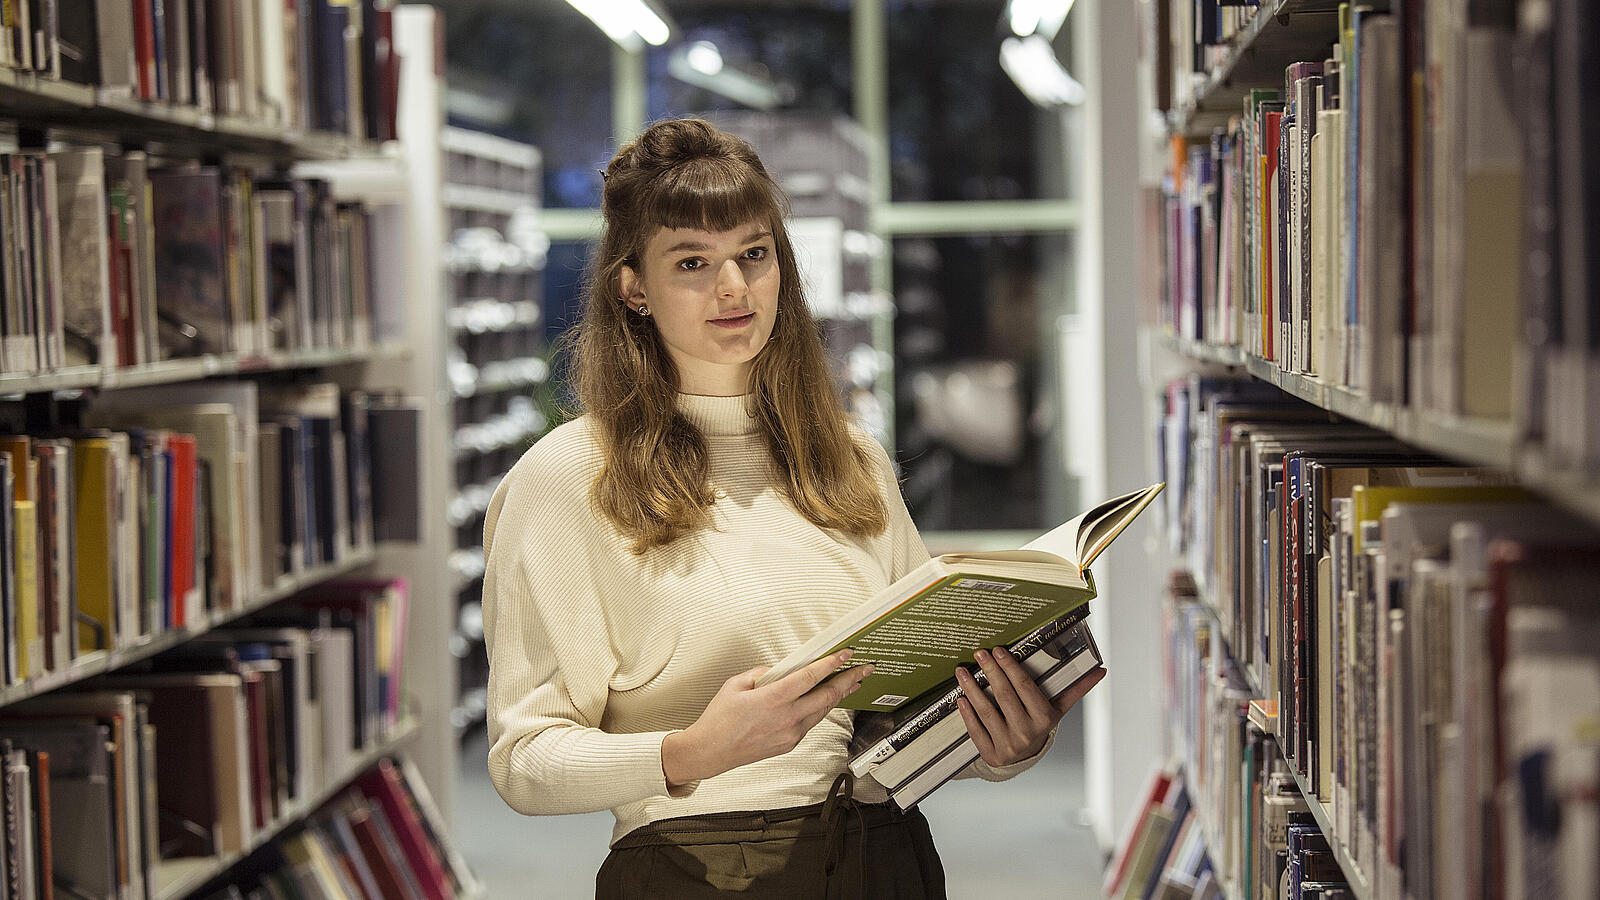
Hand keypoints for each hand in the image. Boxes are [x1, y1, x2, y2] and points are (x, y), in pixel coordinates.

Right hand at [662, 650, 872, 787]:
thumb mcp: (735, 684)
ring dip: (839, 695)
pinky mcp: (789, 744)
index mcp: (772, 699)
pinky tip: (826, 700)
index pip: (810, 677)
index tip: (845, 654)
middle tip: (864, 669)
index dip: (831, 664)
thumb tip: (781, 671)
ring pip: (823, 711)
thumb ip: (762, 673)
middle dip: (848, 680)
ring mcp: (790, 734)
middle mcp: (786, 718)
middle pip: (826, 696)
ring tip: (852, 682)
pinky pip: (811, 722)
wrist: (710, 751)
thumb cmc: (719, 719)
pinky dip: (821, 709)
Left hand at [954, 647, 1107, 767]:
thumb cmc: (1040, 723)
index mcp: (1044, 718)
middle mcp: (1027, 732)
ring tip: (962, 671)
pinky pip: (975, 730)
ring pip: (986, 710)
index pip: (1024, 687)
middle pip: (1004, 695)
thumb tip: (1101, 671)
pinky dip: (967, 713)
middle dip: (990, 671)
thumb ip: (1076, 689)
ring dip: (971, 689)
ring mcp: (1008, 744)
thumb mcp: (1057, 708)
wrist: (1026, 757)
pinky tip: (960, 698)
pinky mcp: (991, 753)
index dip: (1010, 667)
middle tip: (979, 652)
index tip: (998, 651)